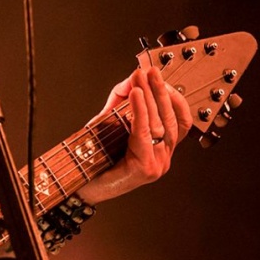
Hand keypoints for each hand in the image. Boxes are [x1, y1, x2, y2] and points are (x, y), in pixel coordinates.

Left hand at [79, 66, 192, 204]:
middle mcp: (163, 157)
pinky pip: (144, 134)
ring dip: (151, 97)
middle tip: (151, 71)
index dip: (172, 96)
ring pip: (160, 125)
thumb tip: (132, 78)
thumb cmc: (93, 159)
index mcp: (161, 148)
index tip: (158, 76)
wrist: (79, 187)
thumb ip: (121, 101)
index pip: (180, 120)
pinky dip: (140, 112)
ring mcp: (157, 165)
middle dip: (160, 91)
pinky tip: (136, 95)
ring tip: (142, 78)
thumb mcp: (109, 123)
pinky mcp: (145, 168)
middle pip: (171, 119)